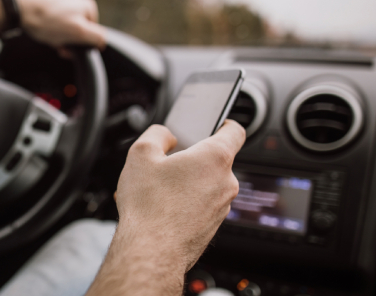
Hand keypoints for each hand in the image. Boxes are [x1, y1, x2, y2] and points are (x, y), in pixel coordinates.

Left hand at [16, 0, 105, 53]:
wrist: (19, 8)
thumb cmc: (47, 20)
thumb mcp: (78, 31)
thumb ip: (96, 37)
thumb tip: (102, 42)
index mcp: (88, 6)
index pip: (94, 35)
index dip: (82, 45)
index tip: (69, 48)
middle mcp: (77, 1)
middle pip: (78, 32)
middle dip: (68, 41)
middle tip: (56, 43)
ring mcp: (62, 2)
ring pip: (64, 29)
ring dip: (57, 37)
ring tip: (46, 34)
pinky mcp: (48, 5)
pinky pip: (52, 24)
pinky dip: (48, 29)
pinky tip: (40, 29)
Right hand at [116, 121, 244, 269]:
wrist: (151, 252)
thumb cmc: (148, 206)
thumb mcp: (140, 154)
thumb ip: (157, 134)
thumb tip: (166, 136)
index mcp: (215, 158)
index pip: (234, 131)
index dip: (222, 123)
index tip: (212, 124)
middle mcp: (226, 183)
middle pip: (214, 160)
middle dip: (191, 158)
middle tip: (165, 163)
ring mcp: (221, 207)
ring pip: (206, 185)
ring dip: (186, 182)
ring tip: (157, 189)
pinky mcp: (212, 226)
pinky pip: (201, 205)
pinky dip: (184, 203)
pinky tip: (161, 208)